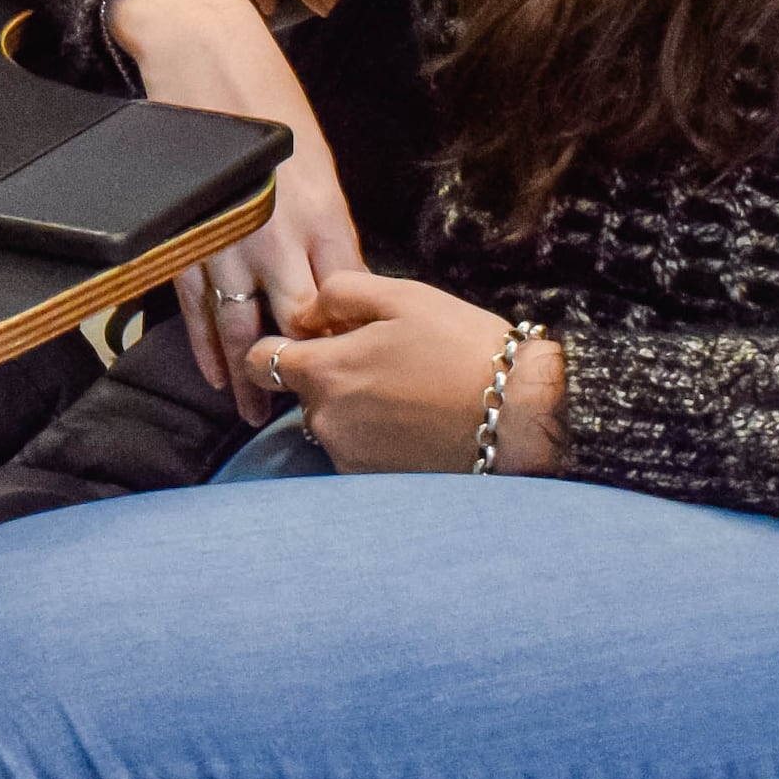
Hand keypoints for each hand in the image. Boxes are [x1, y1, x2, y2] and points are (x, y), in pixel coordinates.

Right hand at [106, 0, 367, 415]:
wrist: (203, 56)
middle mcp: (278, 234)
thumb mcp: (317, 162)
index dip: (351, 342)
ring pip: (242, 325)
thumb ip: (329, 226)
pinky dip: (205, 346)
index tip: (357, 376)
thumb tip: (342, 281)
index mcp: (322, 213)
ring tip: (257, 413)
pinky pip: (195, 306)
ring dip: (251, 374)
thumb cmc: (268, 102)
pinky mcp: (187, 234)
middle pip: (298, 324)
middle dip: (304, 372)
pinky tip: (217, 375)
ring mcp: (228, 238)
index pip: (345, 297)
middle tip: (310, 414)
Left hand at [253, 269, 569, 474]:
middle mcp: (325, 421)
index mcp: (323, 371)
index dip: (275, 346)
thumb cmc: (461, 348)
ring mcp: (349, 458)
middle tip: (382, 362)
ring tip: (408, 393)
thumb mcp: (401, 296)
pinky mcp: (376, 484)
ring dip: (354, 409)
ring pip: (332, 425)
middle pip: (301, 394)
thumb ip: (339, 294)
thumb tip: (306, 313)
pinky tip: (416, 423)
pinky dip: (377, 439)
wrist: (520, 416)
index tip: (306, 340)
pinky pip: (358, 453)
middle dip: (329, 376)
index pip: (258, 361)